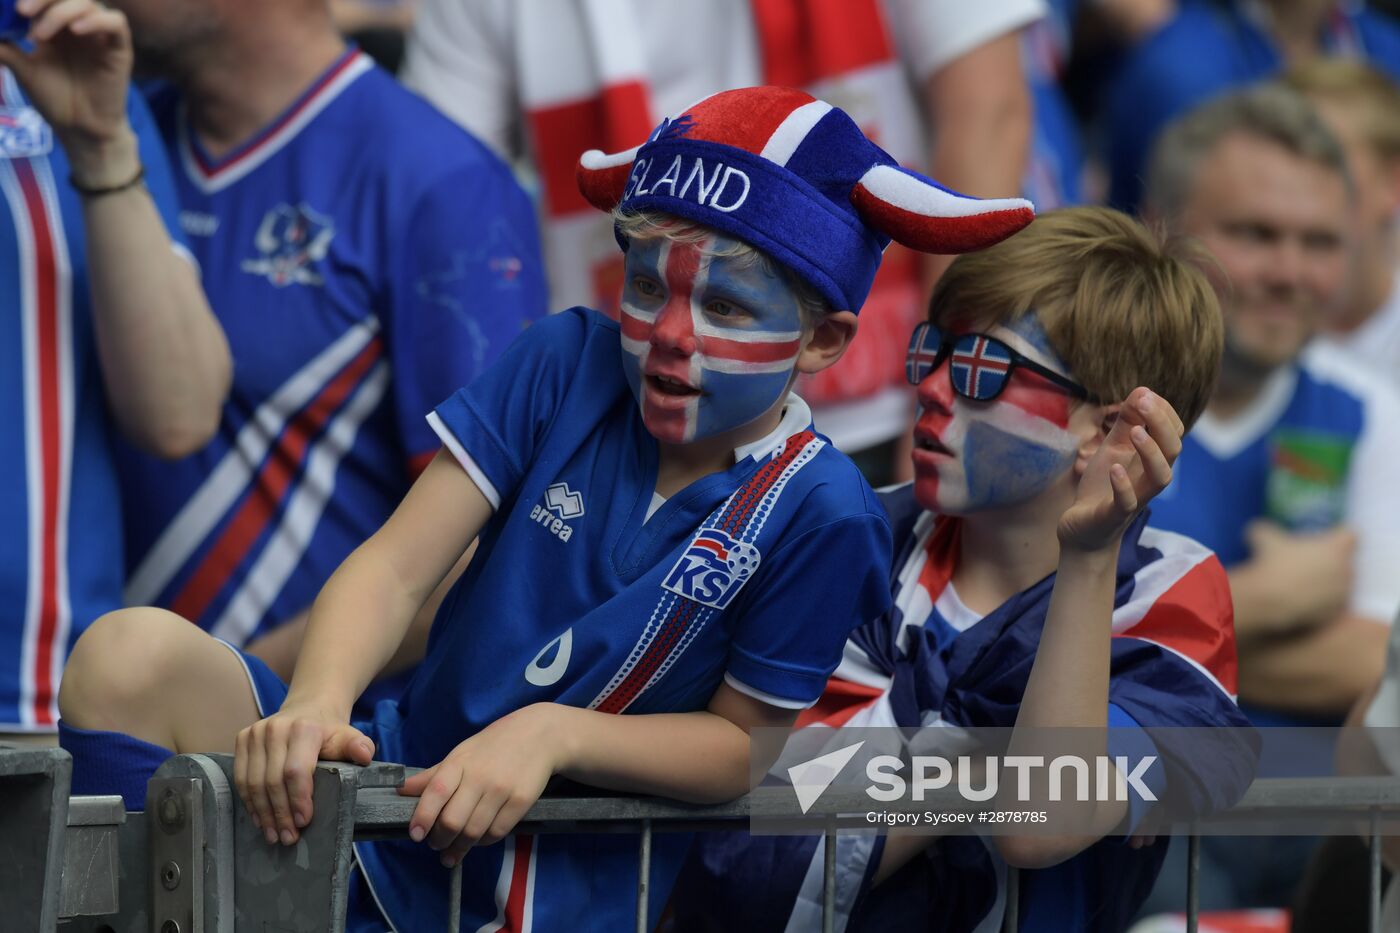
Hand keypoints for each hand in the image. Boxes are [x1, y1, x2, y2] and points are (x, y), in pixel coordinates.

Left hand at [0, 0, 137, 185]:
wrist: (79, 129)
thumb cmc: (55, 100)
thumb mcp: (23, 69)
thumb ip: (6, 47)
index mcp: (56, 26)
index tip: (14, 10)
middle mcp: (79, 26)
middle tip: (22, 12)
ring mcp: (100, 35)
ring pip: (88, 4)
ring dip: (60, 13)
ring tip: (42, 36)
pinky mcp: (119, 48)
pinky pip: (116, 22)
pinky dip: (96, 20)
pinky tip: (77, 31)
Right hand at [234, 703, 373, 845]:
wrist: (309, 708)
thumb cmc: (329, 731)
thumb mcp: (348, 736)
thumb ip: (358, 746)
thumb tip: (365, 756)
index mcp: (304, 728)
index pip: (296, 771)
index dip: (298, 799)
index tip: (303, 822)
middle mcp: (276, 728)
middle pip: (273, 780)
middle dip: (280, 814)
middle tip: (288, 837)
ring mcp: (256, 732)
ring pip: (253, 782)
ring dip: (263, 813)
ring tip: (273, 834)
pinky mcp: (243, 738)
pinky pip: (241, 777)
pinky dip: (249, 801)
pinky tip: (259, 818)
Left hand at [398, 704, 560, 866]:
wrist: (541, 735)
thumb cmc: (495, 744)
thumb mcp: (463, 752)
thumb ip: (434, 775)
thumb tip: (401, 790)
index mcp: (460, 762)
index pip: (436, 791)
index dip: (423, 816)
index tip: (415, 835)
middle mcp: (480, 776)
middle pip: (453, 820)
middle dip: (440, 839)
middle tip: (436, 845)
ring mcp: (502, 790)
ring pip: (474, 831)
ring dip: (460, 848)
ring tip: (452, 853)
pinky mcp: (521, 801)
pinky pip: (496, 832)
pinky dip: (483, 842)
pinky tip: (478, 840)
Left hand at [1058, 387, 1183, 552]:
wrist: (1082, 529)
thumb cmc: (1103, 487)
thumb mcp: (1113, 449)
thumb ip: (1127, 423)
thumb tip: (1143, 390)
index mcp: (1150, 460)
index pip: (1173, 433)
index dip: (1164, 412)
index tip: (1145, 394)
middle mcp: (1148, 478)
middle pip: (1173, 450)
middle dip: (1162, 423)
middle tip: (1143, 401)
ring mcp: (1134, 497)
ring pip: (1160, 477)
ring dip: (1151, 452)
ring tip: (1137, 432)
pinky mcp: (1114, 515)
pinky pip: (1127, 502)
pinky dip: (1124, 484)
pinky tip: (1116, 468)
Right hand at [1242, 520, 1354, 629]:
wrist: (1270, 601)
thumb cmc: (1272, 563)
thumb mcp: (1263, 538)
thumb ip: (1266, 530)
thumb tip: (1258, 527)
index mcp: (1336, 548)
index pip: (1350, 535)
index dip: (1338, 536)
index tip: (1326, 539)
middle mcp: (1347, 569)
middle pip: (1346, 561)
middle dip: (1332, 562)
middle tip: (1309, 563)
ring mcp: (1343, 593)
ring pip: (1341, 585)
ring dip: (1328, 583)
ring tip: (1304, 585)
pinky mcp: (1334, 613)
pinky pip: (1332, 605)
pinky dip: (1321, 603)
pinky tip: (1301, 601)